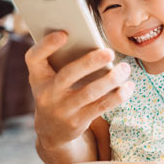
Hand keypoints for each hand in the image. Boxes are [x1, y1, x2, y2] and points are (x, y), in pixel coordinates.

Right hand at [25, 31, 133, 151]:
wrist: (52, 130)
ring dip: (110, 79)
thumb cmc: (58, 91)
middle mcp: (46, 93)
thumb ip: (64, 60)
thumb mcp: (52, 77)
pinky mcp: (77, 122)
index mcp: (38, 76)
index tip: (64, 34)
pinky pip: (100, 106)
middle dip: (90, 62)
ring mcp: (61, 109)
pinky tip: (128, 86)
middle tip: (109, 52)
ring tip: (125, 68)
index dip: (46, 45)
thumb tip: (95, 43)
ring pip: (89, 92)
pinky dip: (117, 96)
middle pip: (67, 74)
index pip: (34, 58)